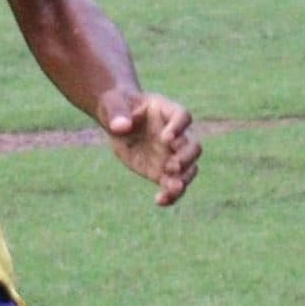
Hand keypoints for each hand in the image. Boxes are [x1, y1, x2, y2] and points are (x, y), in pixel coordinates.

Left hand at [97, 89, 199, 206]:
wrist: (117, 121)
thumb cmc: (116, 106)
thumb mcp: (111, 105)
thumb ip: (116, 113)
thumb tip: (121, 127)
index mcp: (166, 111)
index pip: (182, 116)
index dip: (179, 127)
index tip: (166, 138)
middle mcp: (175, 134)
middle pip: (192, 146)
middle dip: (186, 158)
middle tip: (171, 165)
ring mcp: (171, 154)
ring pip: (189, 168)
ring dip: (184, 179)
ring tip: (173, 187)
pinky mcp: (161, 171)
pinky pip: (172, 185)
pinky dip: (170, 195)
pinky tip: (160, 201)